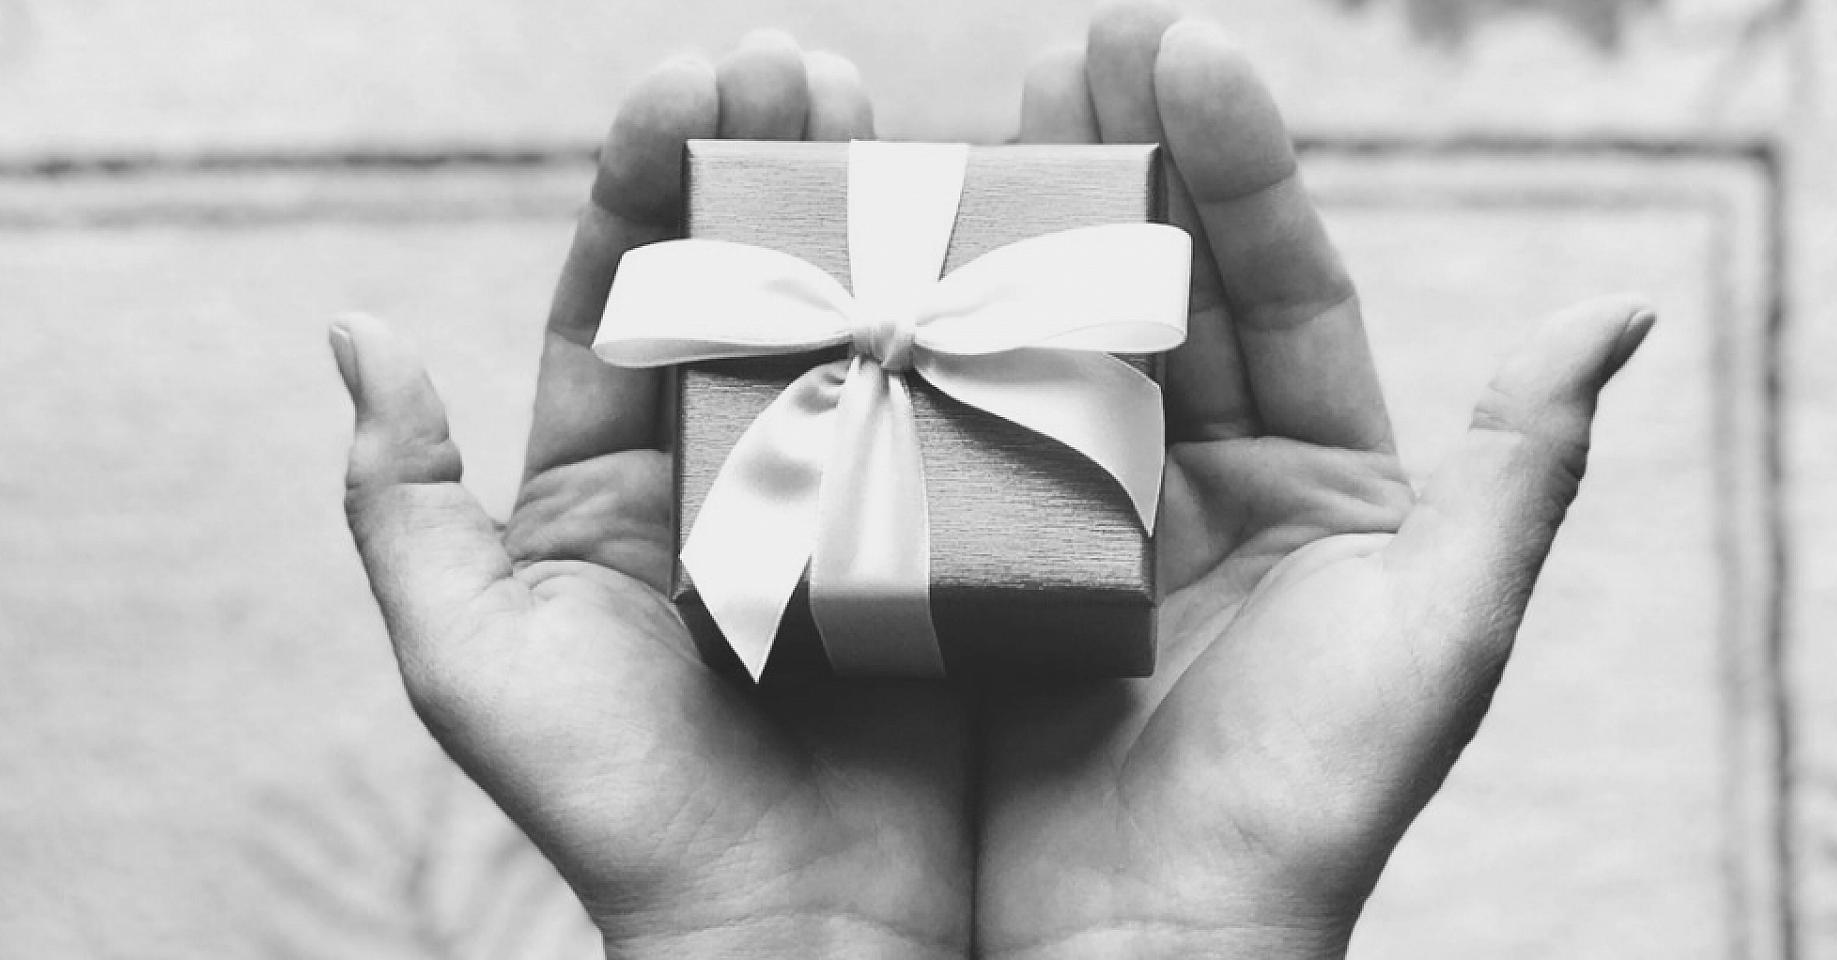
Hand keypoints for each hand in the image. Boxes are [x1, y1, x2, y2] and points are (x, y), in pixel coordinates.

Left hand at [330, 33, 971, 958]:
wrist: (788, 923)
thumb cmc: (616, 805)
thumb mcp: (472, 658)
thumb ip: (408, 506)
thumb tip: (358, 336)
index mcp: (607, 488)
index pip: (619, 302)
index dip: (646, 188)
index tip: (689, 81)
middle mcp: (723, 477)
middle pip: (742, 292)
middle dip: (765, 167)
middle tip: (807, 64)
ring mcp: (835, 501)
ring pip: (846, 330)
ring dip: (865, 218)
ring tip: (888, 114)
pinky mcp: (931, 540)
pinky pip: (944, 413)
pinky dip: (958, 325)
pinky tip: (979, 238)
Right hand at [974, 5, 1654, 957]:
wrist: (1144, 946)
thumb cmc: (1308, 807)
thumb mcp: (1437, 637)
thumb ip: (1520, 470)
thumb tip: (1617, 308)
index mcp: (1318, 483)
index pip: (1282, 292)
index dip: (1240, 171)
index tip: (1188, 55)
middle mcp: (1202, 482)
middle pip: (1163, 289)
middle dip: (1124, 159)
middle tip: (1076, 46)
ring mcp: (1087, 515)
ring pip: (1062, 339)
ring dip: (1028, 222)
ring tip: (991, 105)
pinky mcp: (990, 561)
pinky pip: (969, 428)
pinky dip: (943, 340)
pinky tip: (911, 254)